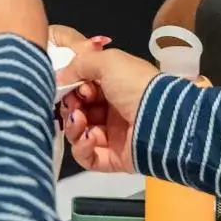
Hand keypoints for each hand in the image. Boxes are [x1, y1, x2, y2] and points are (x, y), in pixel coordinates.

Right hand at [61, 47, 157, 172]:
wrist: (161, 118)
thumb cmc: (135, 85)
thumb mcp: (108, 61)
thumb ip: (80, 63)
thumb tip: (59, 77)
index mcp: (115, 87)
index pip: (83, 89)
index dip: (73, 88)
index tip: (72, 87)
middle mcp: (113, 111)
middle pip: (78, 112)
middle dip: (70, 108)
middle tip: (75, 105)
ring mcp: (113, 136)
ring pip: (79, 135)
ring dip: (73, 127)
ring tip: (80, 120)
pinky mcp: (113, 158)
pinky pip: (87, 157)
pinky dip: (82, 148)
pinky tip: (90, 138)